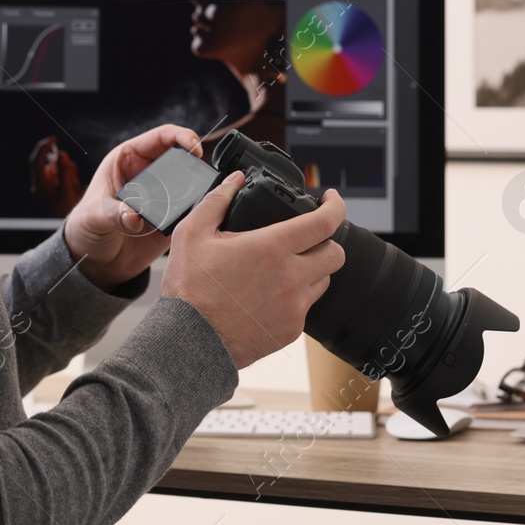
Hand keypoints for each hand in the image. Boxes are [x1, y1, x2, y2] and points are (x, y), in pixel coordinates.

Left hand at [29, 136, 83, 216]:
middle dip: (59, 160)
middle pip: (46, 164)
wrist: (74, 228)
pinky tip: (73, 183)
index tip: (53, 139)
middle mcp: (40, 188)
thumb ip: (64, 171)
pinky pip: (57, 176)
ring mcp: (45, 190)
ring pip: (53, 170)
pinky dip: (65, 174)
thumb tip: (60, 154)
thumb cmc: (70, 211)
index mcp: (41, 187)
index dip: (44, 147)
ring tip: (74, 179)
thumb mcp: (68, 190)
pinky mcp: (51, 191)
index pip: (37, 161)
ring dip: (64, 168)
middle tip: (70, 164)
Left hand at [61, 125, 202, 290]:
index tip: (194, 148)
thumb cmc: (85, 228)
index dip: (181, 136)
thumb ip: (113, 214)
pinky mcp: (172, 217)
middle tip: (200, 174)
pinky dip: (198, 209)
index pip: (161, 136)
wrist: (95, 262)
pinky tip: (197, 215)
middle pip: (182, 157)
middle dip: (194, 162)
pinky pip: (192, 208)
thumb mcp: (93, 217)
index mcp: (129, 159)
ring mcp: (163, 195)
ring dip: (198, 187)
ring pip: (191, 182)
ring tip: (200, 197)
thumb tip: (134, 217)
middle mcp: (149, 174)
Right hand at [162, 174, 345, 368]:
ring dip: (311, 269)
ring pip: (324, 280)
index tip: (330, 199)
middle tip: (305, 238)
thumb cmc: (189, 290)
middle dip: (325, 240)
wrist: (189, 343)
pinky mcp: (291, 330)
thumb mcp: (192, 234)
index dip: (335, 205)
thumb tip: (235, 180)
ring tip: (282, 268)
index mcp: (271, 248)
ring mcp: (294, 306)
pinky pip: (306, 307)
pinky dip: (296, 297)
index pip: (325, 221)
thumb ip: (217, 200)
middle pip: (335, 252)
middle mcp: (291, 277)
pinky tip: (271, 294)